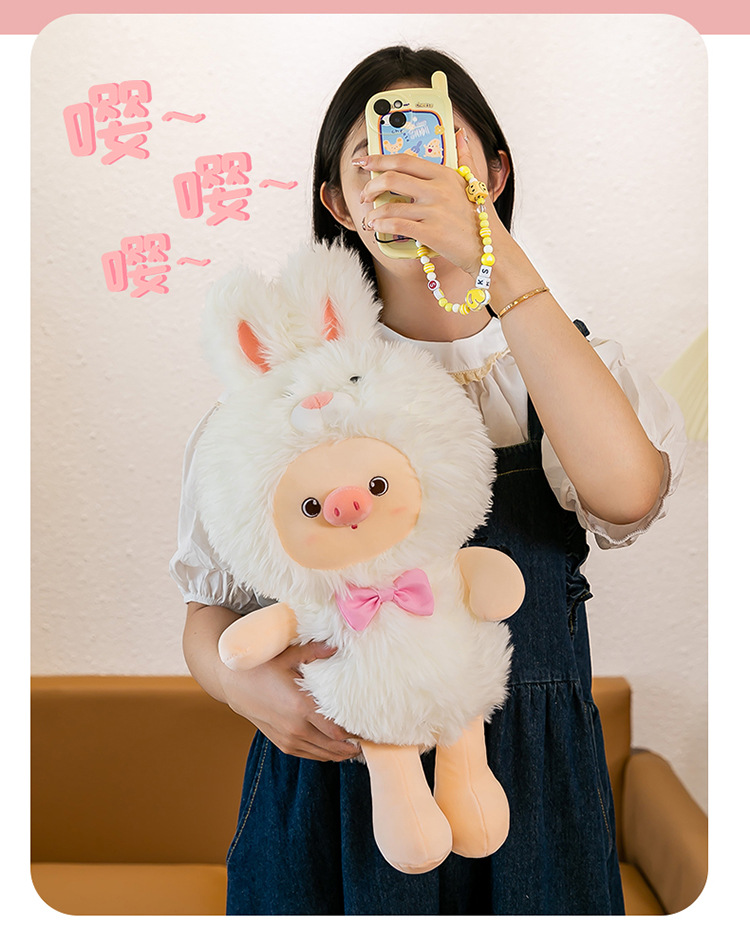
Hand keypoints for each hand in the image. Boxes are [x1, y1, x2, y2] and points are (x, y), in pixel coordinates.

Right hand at [218, 640, 360, 761]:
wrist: (233, 684)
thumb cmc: (261, 667)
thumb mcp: (288, 655)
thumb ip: (315, 652)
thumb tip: (337, 645)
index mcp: (301, 706)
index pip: (337, 729)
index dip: (355, 732)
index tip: (369, 727)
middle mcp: (296, 727)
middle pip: (334, 746)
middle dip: (353, 746)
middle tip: (370, 740)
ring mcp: (288, 738)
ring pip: (323, 754)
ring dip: (341, 753)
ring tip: (357, 747)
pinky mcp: (282, 744)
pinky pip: (310, 755)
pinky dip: (325, 754)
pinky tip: (336, 749)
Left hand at [358, 130, 510, 278]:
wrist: (490, 250)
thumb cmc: (480, 219)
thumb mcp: (474, 182)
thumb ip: (464, 158)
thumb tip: (461, 134)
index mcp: (444, 174)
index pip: (404, 160)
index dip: (378, 158)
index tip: (363, 162)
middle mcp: (438, 189)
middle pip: (392, 178)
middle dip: (370, 186)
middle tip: (364, 195)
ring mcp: (434, 211)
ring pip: (390, 206)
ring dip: (373, 213)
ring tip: (370, 219)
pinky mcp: (431, 233)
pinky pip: (396, 225)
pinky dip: (381, 226)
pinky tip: (376, 228)